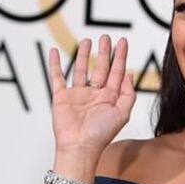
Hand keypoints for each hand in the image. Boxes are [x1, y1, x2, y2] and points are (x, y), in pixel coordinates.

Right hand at [48, 35, 136, 153]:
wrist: (79, 146)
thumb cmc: (101, 134)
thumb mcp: (122, 114)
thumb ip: (128, 94)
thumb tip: (130, 75)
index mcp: (109, 98)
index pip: (116, 72)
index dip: (120, 57)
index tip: (122, 42)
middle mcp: (94, 95)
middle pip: (100, 68)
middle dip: (104, 52)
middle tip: (106, 37)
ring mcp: (77, 95)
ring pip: (80, 69)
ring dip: (83, 55)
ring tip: (87, 41)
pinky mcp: (61, 97)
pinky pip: (57, 77)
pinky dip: (54, 64)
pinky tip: (54, 51)